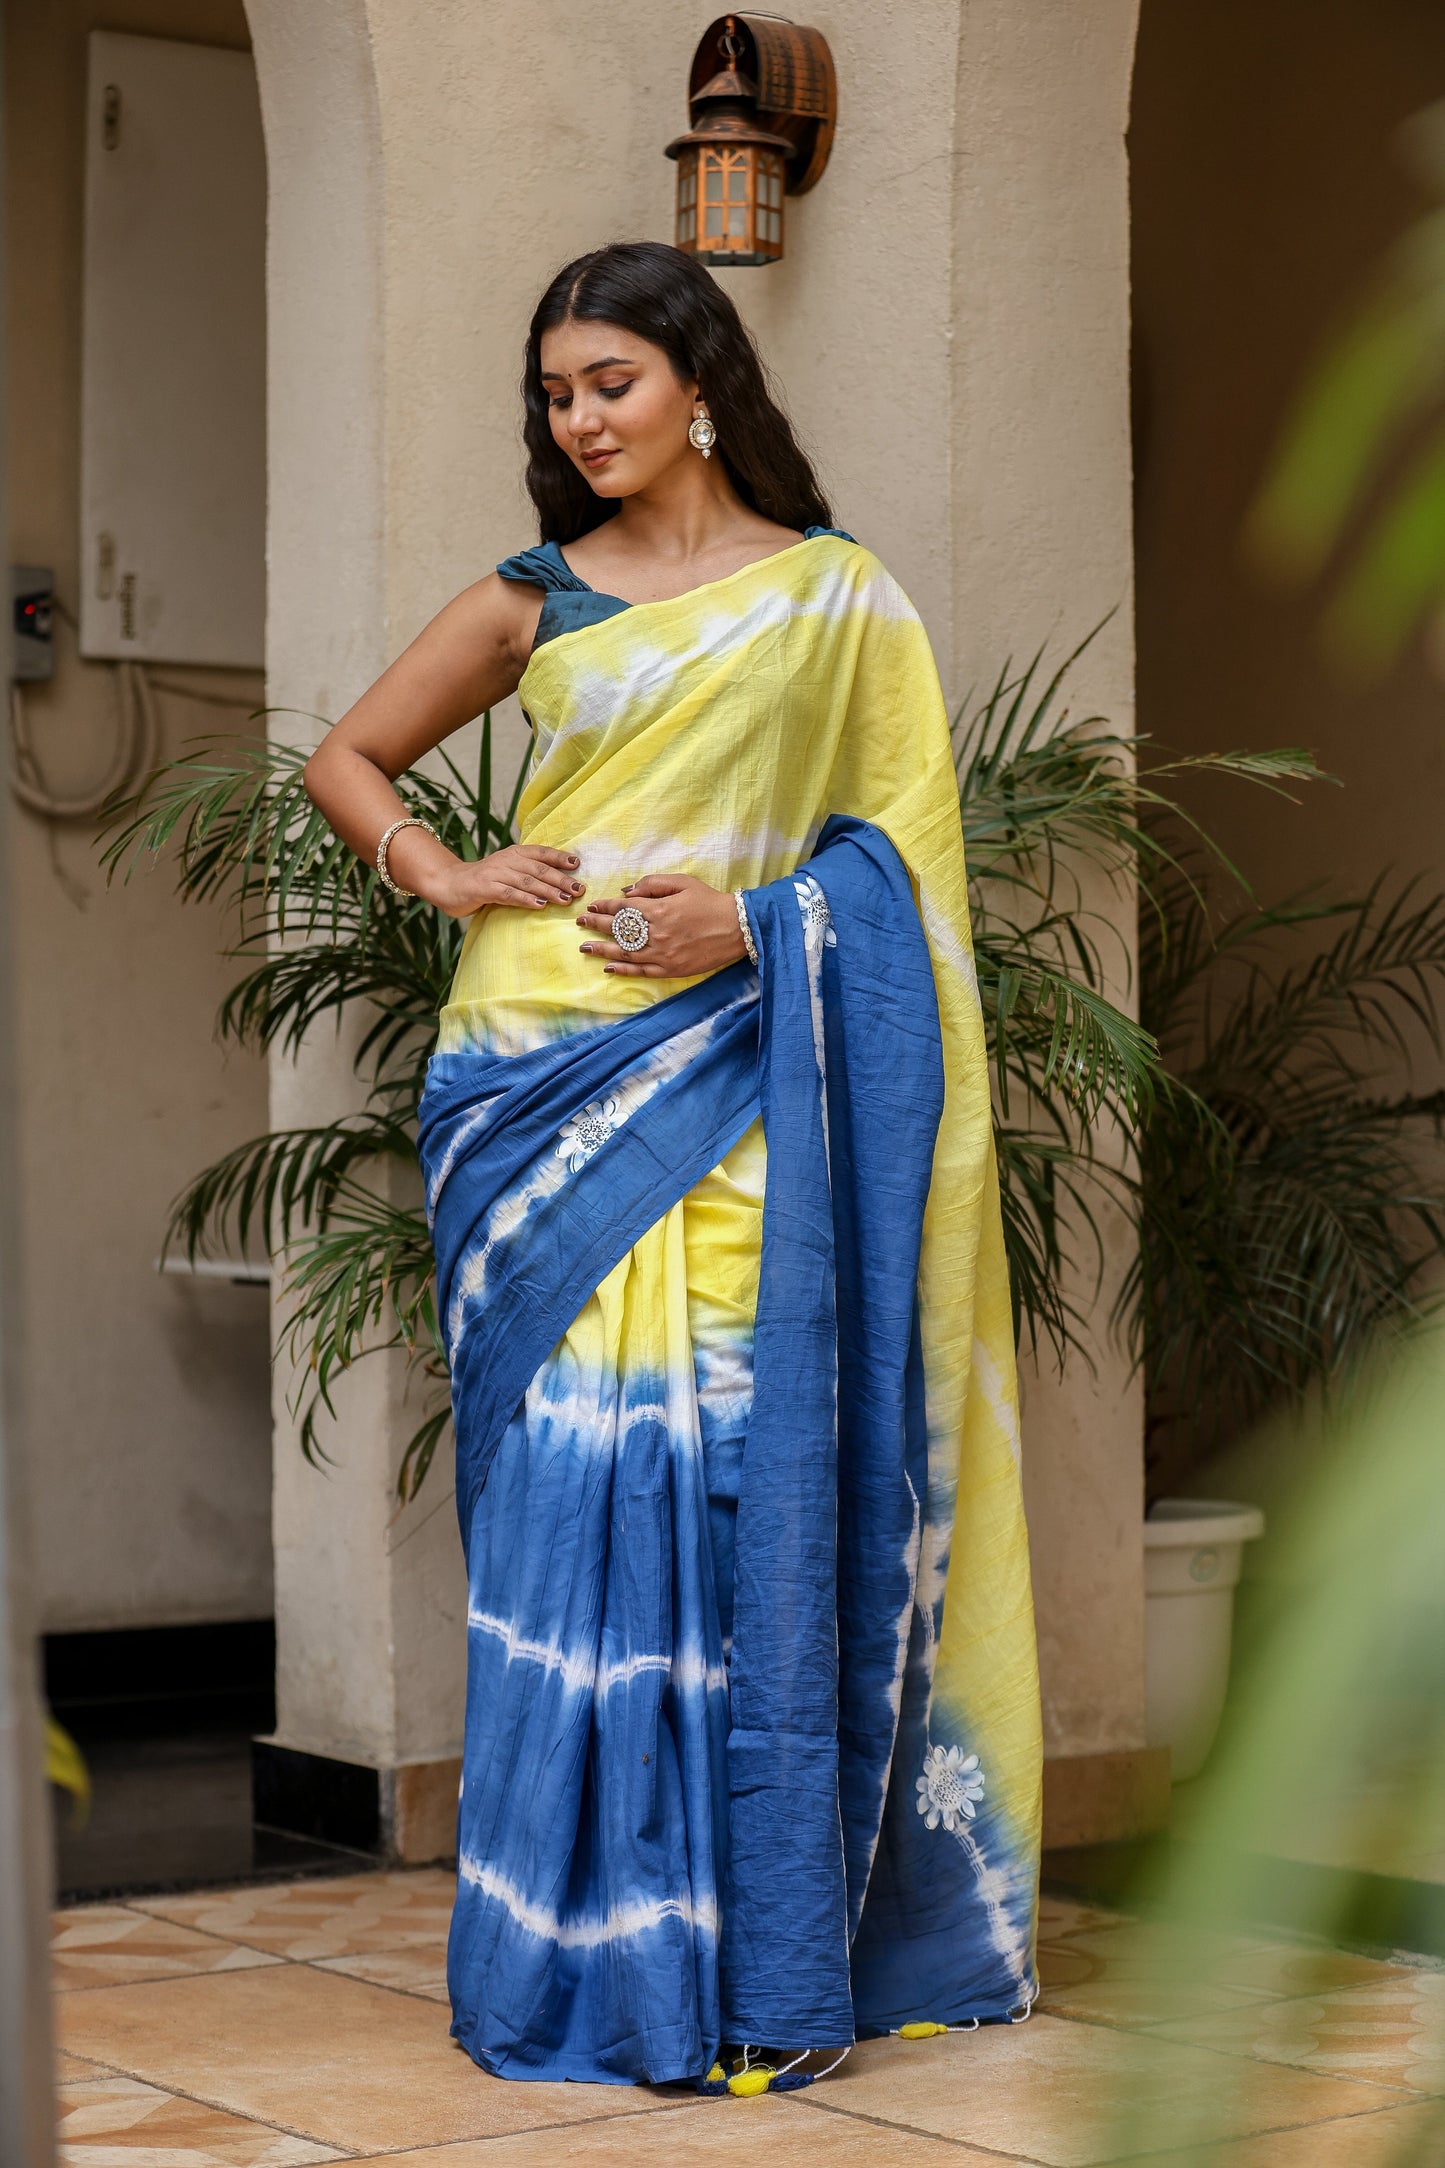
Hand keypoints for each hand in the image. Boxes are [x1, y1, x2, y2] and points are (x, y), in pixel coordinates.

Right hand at [430, 843, 585, 920]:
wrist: (447, 883)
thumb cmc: (484, 881)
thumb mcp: (508, 871)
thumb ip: (528, 873)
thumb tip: (560, 881)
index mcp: (514, 853)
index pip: (541, 852)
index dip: (559, 857)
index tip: (578, 865)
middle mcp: (506, 860)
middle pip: (539, 868)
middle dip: (561, 878)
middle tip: (579, 889)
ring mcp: (495, 874)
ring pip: (527, 881)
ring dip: (548, 890)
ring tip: (566, 899)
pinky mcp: (484, 889)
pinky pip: (509, 894)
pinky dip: (525, 899)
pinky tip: (540, 905)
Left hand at [577, 874, 746, 976]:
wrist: (737, 928)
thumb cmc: (710, 901)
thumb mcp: (682, 882)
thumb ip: (652, 884)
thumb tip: (627, 892)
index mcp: (658, 909)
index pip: (622, 908)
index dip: (604, 906)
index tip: (592, 905)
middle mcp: (656, 933)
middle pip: (617, 929)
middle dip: (596, 925)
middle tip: (581, 922)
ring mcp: (661, 954)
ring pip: (624, 952)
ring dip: (601, 949)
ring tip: (585, 947)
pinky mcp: (670, 969)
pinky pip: (640, 971)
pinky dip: (622, 969)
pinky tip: (608, 966)